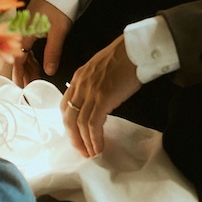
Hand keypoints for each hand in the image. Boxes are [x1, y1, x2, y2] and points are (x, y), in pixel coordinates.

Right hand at [14, 0, 72, 86]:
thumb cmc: (61, 5)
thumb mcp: (59, 30)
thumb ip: (52, 52)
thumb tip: (49, 72)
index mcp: (24, 31)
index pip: (18, 57)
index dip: (18, 73)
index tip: (19, 87)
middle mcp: (21, 28)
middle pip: (19, 54)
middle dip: (24, 72)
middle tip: (29, 87)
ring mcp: (25, 25)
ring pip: (23, 49)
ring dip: (29, 64)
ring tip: (35, 78)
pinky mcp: (31, 22)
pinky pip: (28, 43)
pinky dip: (32, 54)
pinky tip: (37, 63)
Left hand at [61, 35, 139, 157]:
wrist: (136, 48)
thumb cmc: (125, 56)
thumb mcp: (102, 68)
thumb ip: (95, 83)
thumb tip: (99, 100)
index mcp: (78, 77)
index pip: (65, 105)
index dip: (69, 124)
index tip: (77, 136)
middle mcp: (80, 85)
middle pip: (68, 117)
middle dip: (74, 138)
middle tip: (82, 151)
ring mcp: (90, 92)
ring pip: (79, 124)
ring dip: (85, 142)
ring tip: (92, 153)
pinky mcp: (102, 98)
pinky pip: (93, 124)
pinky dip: (95, 138)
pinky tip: (99, 147)